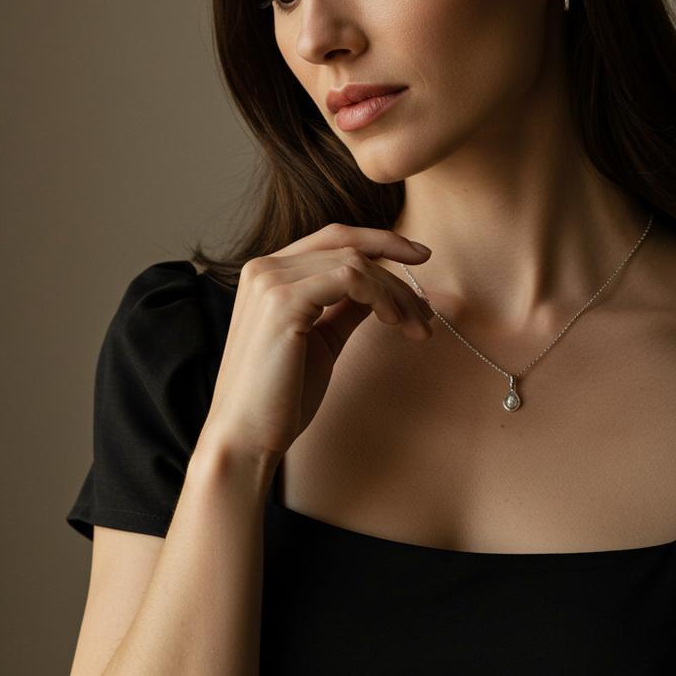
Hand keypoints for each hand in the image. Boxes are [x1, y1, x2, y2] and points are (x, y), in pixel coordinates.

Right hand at [195, 223, 434, 464]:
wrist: (246, 438)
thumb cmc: (281, 397)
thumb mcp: (323, 340)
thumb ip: (346, 308)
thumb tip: (382, 287)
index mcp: (269, 273)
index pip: (332, 238)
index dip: (380, 240)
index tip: (420, 256)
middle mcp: (264, 267)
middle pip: (347, 244)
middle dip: (396, 266)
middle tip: (428, 306)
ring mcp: (270, 279)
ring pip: (354, 262)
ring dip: (396, 293)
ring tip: (418, 328)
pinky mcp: (282, 300)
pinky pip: (349, 278)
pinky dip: (381, 296)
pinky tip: (394, 322)